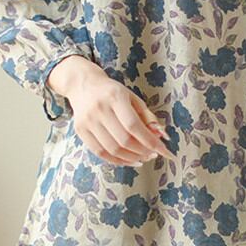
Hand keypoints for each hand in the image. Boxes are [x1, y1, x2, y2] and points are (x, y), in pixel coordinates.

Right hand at [47, 55, 173, 166]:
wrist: (84, 85)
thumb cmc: (112, 92)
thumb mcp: (132, 97)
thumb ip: (146, 116)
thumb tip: (160, 136)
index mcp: (115, 97)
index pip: (134, 125)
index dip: (150, 141)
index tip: (164, 151)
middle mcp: (100, 109)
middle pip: (124, 140)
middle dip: (142, 151)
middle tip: (153, 154)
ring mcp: (88, 121)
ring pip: (112, 149)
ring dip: (131, 158)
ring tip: (143, 158)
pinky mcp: (80, 131)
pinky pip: (100, 153)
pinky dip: (117, 160)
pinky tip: (129, 160)